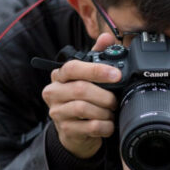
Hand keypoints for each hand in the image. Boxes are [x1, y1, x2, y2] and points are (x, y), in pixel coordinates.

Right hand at [42, 33, 120, 158]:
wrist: (76, 132)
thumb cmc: (82, 100)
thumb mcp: (88, 77)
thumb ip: (96, 56)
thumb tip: (106, 37)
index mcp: (59, 76)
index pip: (73, 68)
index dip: (95, 70)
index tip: (116, 74)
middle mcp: (54, 92)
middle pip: (80, 89)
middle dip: (105, 95)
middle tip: (115, 100)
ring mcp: (57, 112)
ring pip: (84, 108)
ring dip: (104, 111)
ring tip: (111, 112)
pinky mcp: (65, 130)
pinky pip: (89, 127)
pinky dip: (104, 126)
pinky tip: (108, 125)